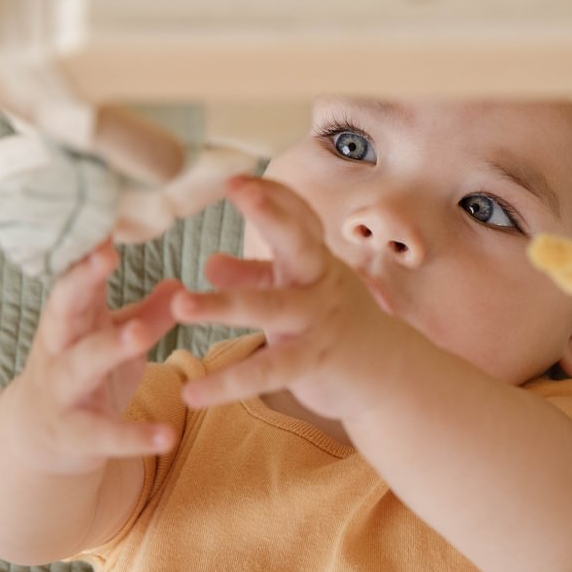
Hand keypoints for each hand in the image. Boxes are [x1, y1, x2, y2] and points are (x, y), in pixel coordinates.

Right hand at [12, 240, 183, 472]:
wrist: (36, 442)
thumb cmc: (85, 375)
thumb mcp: (116, 341)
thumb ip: (149, 314)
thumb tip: (183, 283)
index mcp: (72, 318)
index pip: (77, 274)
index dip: (88, 247)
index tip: (103, 214)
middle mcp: (60, 347)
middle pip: (64, 307)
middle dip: (82, 280)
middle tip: (106, 253)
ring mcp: (62, 389)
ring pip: (82, 363)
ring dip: (110, 347)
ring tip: (142, 334)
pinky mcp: (74, 433)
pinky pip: (104, 434)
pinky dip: (135, 436)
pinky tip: (168, 435)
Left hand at [171, 177, 405, 420]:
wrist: (390, 373)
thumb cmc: (335, 326)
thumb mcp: (298, 294)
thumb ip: (256, 277)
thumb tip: (211, 262)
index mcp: (315, 261)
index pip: (298, 217)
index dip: (272, 196)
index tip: (236, 178)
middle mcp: (321, 283)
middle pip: (299, 242)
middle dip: (270, 214)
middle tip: (239, 188)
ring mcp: (319, 320)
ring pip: (271, 308)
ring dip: (224, 305)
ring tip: (181, 305)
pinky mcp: (314, 361)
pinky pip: (267, 370)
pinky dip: (227, 383)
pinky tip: (193, 392)